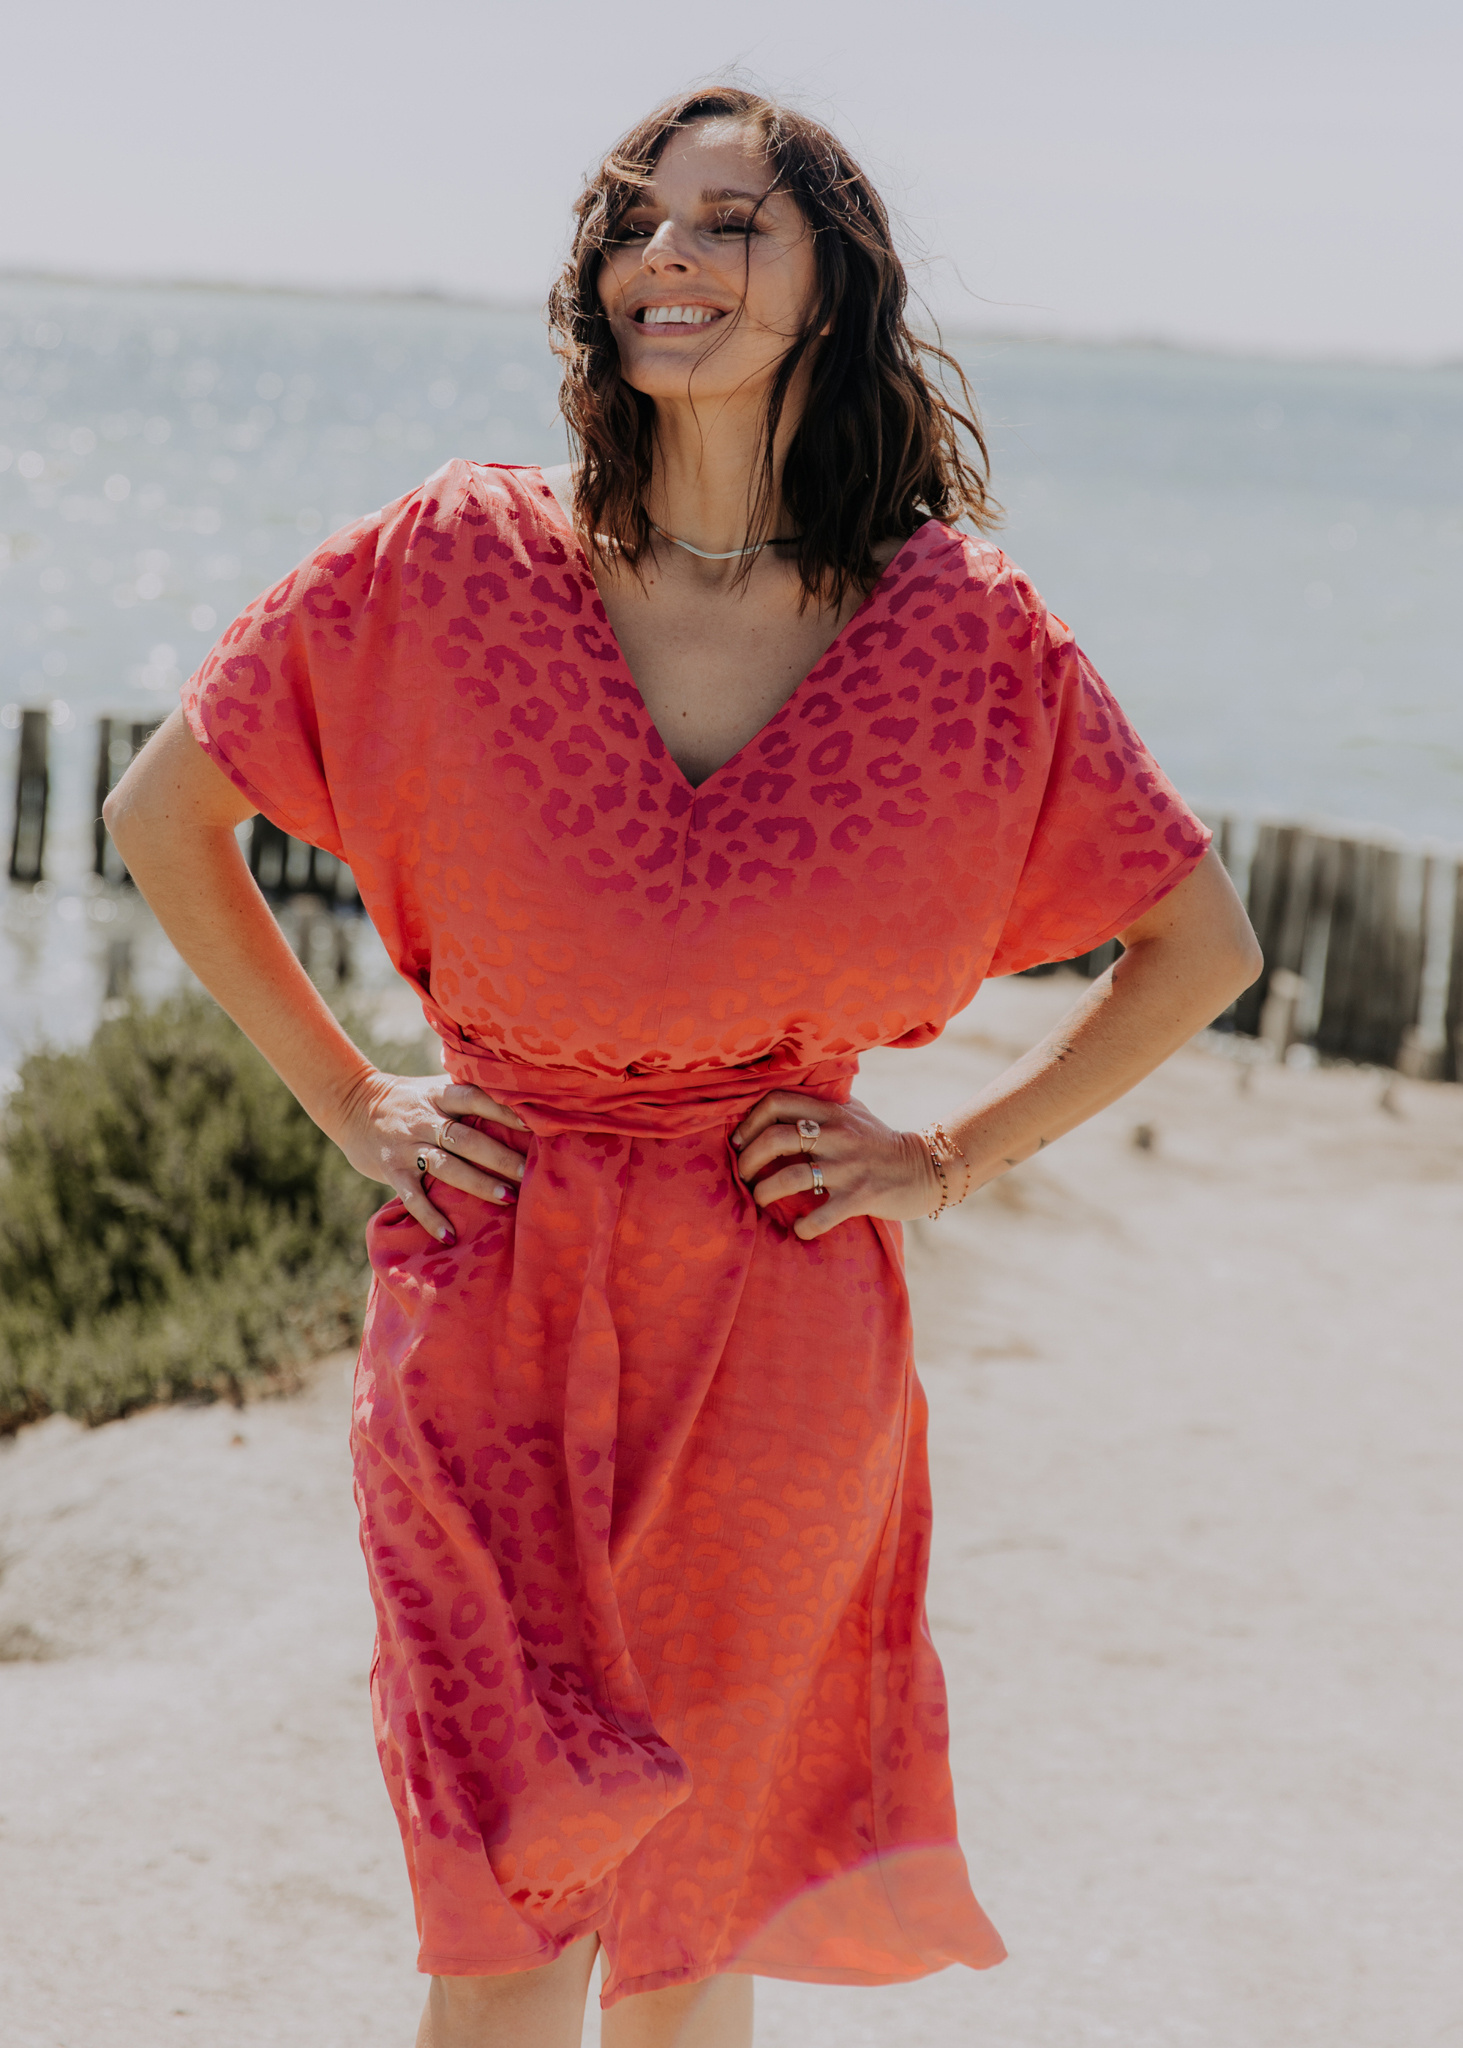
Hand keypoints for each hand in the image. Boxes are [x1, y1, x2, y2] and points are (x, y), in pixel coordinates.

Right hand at [333, 1071, 527, 1244]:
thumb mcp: (434, 1088)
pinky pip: (412, 1197)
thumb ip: (467, 1095)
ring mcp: (407, 1146)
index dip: (501, 1109)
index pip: (473, 1098)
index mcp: (439, 1095)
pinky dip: (430, 1217)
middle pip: (466, 1138)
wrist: (351, 1104)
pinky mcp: (391, 1171)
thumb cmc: (408, 1099)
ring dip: (477, 1183)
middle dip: (499, 1156)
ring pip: (445, 1166)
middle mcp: (424, 1119)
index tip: (531, 1124)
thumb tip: (520, 1102)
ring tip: (507, 1198)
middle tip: (530, 1172)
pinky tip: (449, 1235)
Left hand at [731, 1091, 940, 1240]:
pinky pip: (819, 1216)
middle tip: (744, 1176)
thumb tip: (777, 1102)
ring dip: (764, 1193)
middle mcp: (838, 1135)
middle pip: (775, 1139)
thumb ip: (821, 1103)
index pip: (777, 1102)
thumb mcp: (853, 1111)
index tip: (739, 1142)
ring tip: (760, 1200)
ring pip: (789, 1178)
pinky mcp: (860, 1197)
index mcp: (832, 1111)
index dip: (749, 1121)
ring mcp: (848, 1167)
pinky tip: (799, 1229)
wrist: (926, 1168)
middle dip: (748, 1160)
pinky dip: (802, 1227)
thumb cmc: (880, 1141)